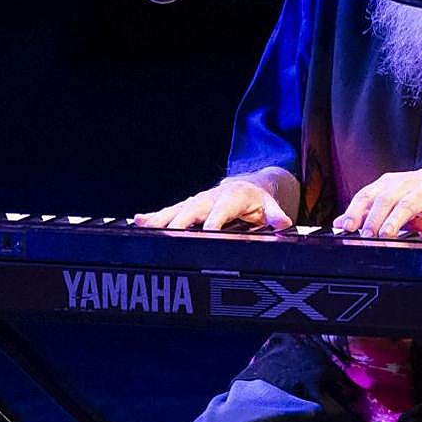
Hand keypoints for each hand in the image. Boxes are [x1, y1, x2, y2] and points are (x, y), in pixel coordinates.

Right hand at [134, 175, 293, 230]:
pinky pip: (169, 212)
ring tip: (144, 227)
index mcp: (230, 198)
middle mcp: (210, 198)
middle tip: (167, 237)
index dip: (212, 222)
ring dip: (160, 220)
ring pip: (176, 210)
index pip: (220, 212)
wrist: (247, 184)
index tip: (205, 232)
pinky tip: (138, 222)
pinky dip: (154, 217)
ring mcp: (196, 202)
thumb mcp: (270, 207)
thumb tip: (284, 223)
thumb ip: (275, 216)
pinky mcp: (187, 207)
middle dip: (179, 223)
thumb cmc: (258, 200)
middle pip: (192, 211)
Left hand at [332, 166, 421, 236]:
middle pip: (385, 200)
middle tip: (366, 235)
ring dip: (397, 219)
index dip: (355, 210)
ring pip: (408, 204)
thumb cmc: (416, 192)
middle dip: (374, 218)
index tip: (346, 227)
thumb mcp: (389, 197)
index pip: (367, 195)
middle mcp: (404, 185)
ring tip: (388, 234)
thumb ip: (365, 211)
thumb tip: (338, 224)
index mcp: (387, 184)